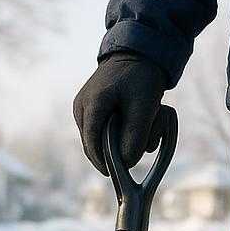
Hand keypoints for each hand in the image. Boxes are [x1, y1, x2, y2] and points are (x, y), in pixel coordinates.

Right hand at [73, 52, 167, 174]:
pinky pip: (104, 133)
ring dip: (124, 140)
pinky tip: (138, 121)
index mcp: (91, 105)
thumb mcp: (144, 107)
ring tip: (148, 121)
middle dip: (118, 149)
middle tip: (146, 140)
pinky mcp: (92, 111)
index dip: (103, 163)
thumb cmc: (141, 78)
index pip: (92, 143)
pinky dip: (121, 133)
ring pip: (100, 140)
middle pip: (95, 145)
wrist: (138, 54)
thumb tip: (127, 163)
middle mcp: (82, 108)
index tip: (115, 176)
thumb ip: (135, 136)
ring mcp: (85, 109)